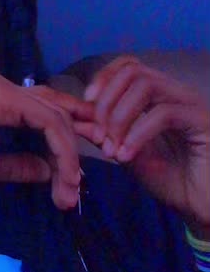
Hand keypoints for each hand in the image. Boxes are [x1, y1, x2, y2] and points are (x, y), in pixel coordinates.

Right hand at [0, 70, 94, 207]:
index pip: (45, 109)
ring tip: (70, 191)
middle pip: (56, 111)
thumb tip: (46, 170)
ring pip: (55, 117)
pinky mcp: (0, 98)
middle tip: (81, 185)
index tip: (81, 167)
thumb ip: (17, 165)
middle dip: (78, 145)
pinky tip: (63, 175)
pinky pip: (45, 122)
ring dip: (69, 156)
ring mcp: (1, 88)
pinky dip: (60, 149)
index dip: (70, 133)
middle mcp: (2, 85)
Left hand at [81, 56, 209, 226]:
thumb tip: (74, 121)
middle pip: (132, 71)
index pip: (128, 65)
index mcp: (160, 96)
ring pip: (146, 86)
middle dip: (106, 102)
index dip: (102, 79)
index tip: (85, 108)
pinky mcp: (202, 120)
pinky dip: (137, 134)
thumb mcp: (129, 155)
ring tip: (112, 148)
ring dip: (120, 117)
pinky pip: (163, 114)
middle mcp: (176, 93)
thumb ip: (105, 136)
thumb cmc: (173, 181)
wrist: (204, 205)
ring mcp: (191, 104)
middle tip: (99, 137)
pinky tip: (126, 156)